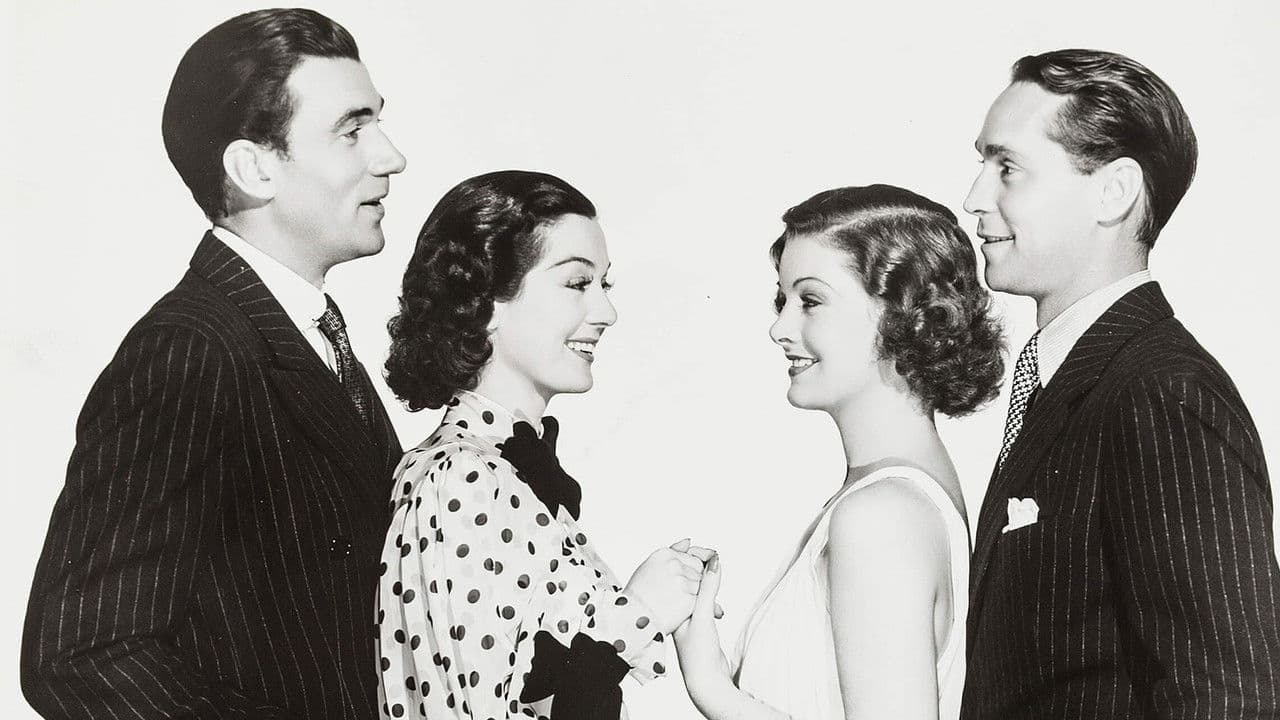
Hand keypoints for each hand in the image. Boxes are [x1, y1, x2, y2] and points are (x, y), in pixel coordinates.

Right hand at [624, 539, 704, 633]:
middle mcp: (673, 565)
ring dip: (693, 595)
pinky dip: (693, 606)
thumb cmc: (640, 595)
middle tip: (675, 595)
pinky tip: (678, 609)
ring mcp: (681, 581)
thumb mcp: (651, 566)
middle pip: (699, 572)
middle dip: (693, 583)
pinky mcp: (687, 598)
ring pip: (701, 586)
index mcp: (664, 554)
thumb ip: (674, 553)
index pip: (692, 559)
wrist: (631, 619)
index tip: (677, 585)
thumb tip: (689, 541)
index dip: (688, 574)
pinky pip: (700, 600)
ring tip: (673, 603)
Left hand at [674, 552, 732, 713]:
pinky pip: (704, 604)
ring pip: (696, 592)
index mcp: (672, 605)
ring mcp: (688, 620)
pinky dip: (711, 596)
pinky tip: (718, 597)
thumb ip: (708, 588)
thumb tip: (714, 561)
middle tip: (715, 555)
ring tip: (716, 569)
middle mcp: (677, 610)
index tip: (709, 551)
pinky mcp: (700, 629)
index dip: (692, 560)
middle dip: (701, 568)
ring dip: (707, 582)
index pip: (679, 574)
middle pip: (687, 581)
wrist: (706, 683)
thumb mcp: (703, 616)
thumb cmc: (699, 654)